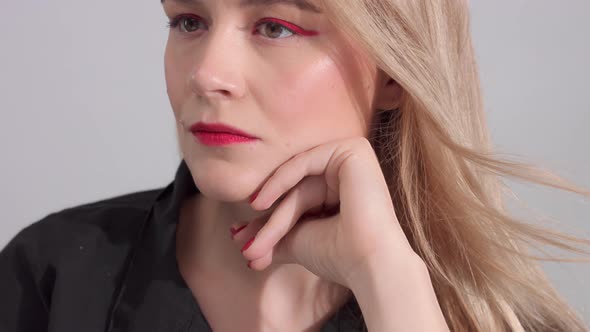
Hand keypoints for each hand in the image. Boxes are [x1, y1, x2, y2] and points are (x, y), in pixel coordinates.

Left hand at [232, 137, 418, 287]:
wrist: (368, 263)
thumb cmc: (338, 255)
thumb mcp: (298, 239)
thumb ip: (273, 233)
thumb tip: (240, 237)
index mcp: (343, 193)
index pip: (297, 200)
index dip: (269, 223)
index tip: (244, 244)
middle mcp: (350, 174)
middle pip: (296, 192)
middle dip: (267, 223)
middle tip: (246, 249)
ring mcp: (353, 159)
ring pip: (298, 181)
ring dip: (272, 214)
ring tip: (252, 243)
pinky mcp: (353, 150)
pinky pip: (305, 162)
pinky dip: (280, 181)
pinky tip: (260, 204)